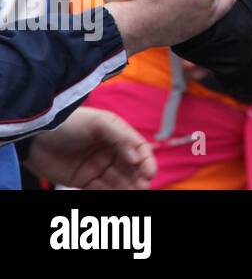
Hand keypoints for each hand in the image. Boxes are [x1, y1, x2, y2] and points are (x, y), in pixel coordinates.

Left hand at [23, 107, 155, 188]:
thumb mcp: (99, 123)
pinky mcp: (84, 181)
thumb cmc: (69, 124)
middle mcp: (110, 152)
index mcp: (117, 135)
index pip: (138, 149)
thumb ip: (121, 137)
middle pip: (131, 167)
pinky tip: (118, 195)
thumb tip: (136, 157)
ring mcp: (97, 167)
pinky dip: (111, 194)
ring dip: (128, 187)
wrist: (34, 137)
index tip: (149, 173)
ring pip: (119, 180)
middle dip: (138, 177)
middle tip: (142, 187)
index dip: (146, 161)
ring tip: (133, 193)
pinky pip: (102, 190)